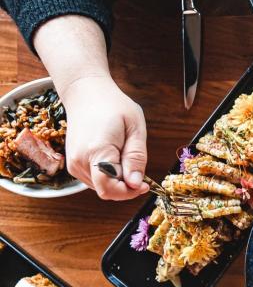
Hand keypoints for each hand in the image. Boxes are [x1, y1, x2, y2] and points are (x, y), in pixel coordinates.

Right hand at [61, 75, 148, 199]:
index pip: (110, 188)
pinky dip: (109, 177)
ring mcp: (74, 164)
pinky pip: (95, 180)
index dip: (130, 192)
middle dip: (126, 188)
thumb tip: (136, 183)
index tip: (146, 184)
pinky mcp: (73, 164)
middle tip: (139, 172)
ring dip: (118, 182)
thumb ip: (135, 157)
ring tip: (125, 158)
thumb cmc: (113, 106)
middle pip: (106, 191)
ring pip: (101, 188)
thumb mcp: (134, 128)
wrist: (86, 94)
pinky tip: (116, 159)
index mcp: (96, 151)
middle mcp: (80, 161)